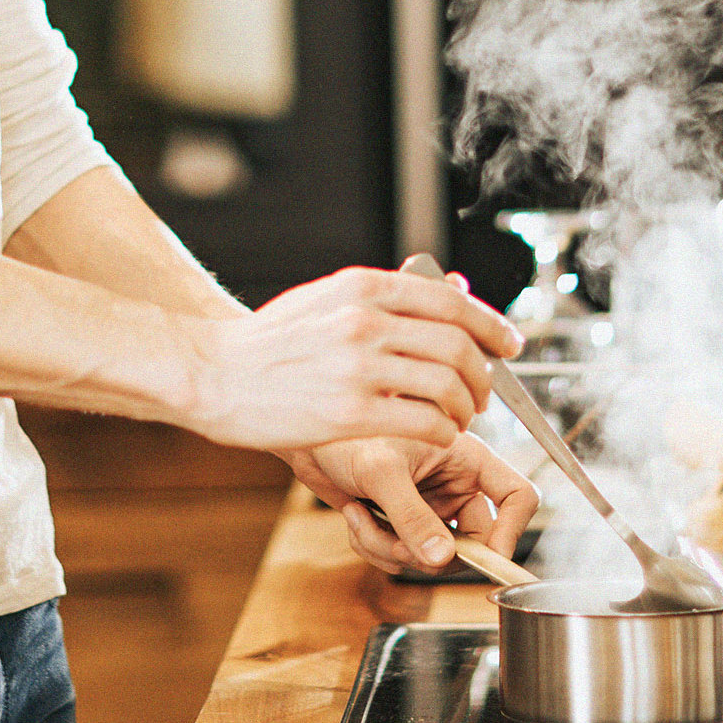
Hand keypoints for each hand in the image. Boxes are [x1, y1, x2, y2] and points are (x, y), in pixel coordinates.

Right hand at [176, 267, 521, 452]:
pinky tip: (437, 435)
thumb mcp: (325, 298)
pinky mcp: (349, 412)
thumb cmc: (268, 342)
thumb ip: (380, 298)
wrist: (212, 372)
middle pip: (458, 345)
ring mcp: (358, 367)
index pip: (450, 302)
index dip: (491, 324)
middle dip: (484, 375)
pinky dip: (444, 431)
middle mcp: (365, 320)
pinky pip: (424, 421)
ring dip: (466, 407)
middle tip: (483, 394)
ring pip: (447, 385)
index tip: (509, 343)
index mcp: (363, 287)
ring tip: (459, 418)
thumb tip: (443, 296)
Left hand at [282, 431, 540, 573]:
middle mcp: (455, 484)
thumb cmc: (345, 432)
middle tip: (399, 544)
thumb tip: (440, 559)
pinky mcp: (403, 523)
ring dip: (392, 548)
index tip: (487, 557)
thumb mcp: (382, 472)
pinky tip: (354, 516)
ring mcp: (430, 506)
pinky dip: (375, 546)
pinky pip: (403, 557)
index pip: (518, 496)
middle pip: (474, 542)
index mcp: (468, 457)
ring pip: (433, 557)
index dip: (512, 530)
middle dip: (430, 551)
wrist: (306, 439)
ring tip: (361, 518)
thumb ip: (412, 516)